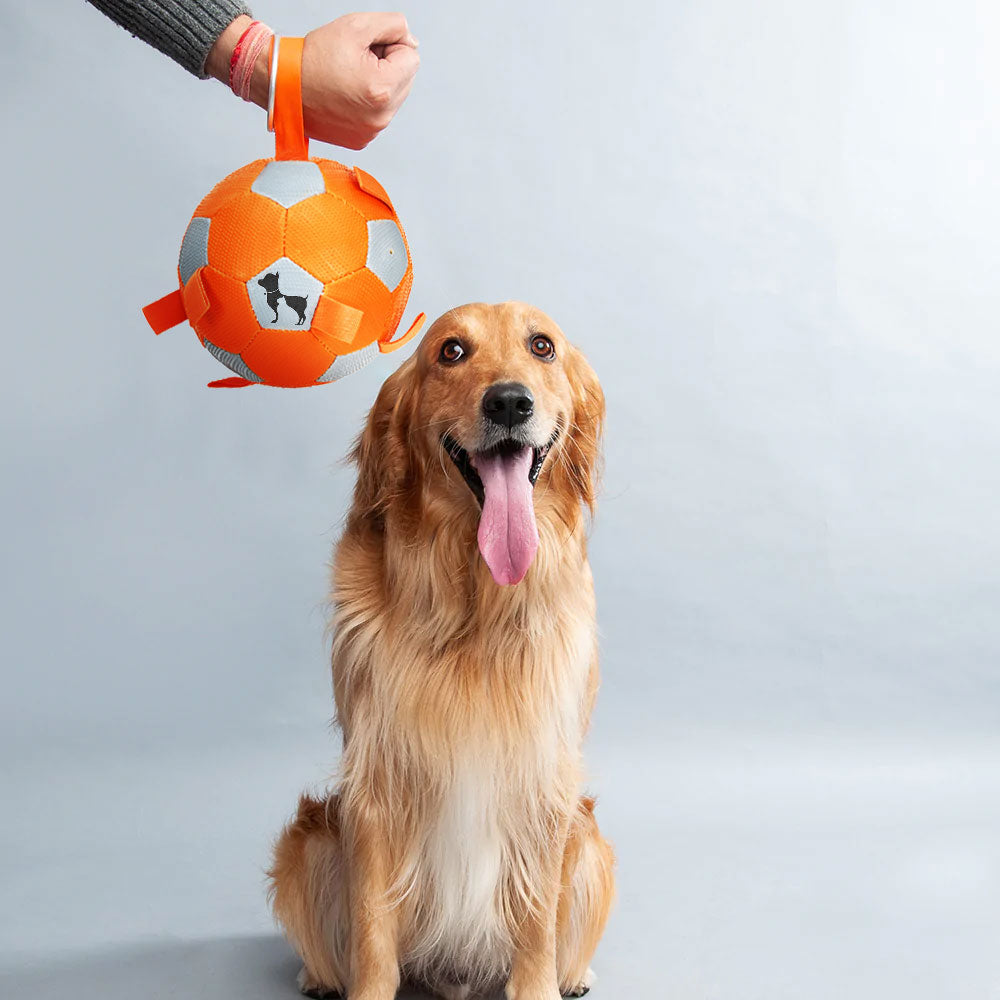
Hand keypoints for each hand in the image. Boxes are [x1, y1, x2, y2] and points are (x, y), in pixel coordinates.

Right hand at [207, 13, 418, 149]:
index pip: (412, 56)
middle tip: (355, 61)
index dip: (390, 44)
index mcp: (382, 89)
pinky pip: (378, 114)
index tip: (366, 48)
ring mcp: (372, 132)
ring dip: (378, 83)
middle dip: (386, 64)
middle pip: (406, 78)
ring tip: (348, 78)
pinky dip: (367, 102)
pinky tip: (345, 94)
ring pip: (393, 97)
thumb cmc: (313, 58)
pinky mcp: (361, 140)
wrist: (282, 85)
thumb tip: (411, 40)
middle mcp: (381, 117)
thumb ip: (394, 25)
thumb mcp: (356, 26)